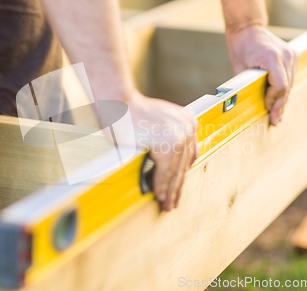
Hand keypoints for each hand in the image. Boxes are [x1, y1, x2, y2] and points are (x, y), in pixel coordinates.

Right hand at [126, 92, 197, 210]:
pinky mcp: (167, 143)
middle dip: (177, 187)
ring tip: (166, 203)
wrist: (118, 102)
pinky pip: (165, 171)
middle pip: (184, 165)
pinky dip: (160, 184)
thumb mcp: (156, 124)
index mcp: (188, 121)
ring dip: (169, 190)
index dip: (182, 174)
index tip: (178, 187)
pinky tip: (158, 194)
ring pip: (175, 171)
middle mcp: (187, 127)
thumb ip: (166, 140)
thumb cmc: (130, 112)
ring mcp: (179, 135)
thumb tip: (168, 166)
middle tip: (173, 202)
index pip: (189, 155)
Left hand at [226, 25, 295, 124]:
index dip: (273, 100)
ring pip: (290, 83)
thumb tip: (249, 105)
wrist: (248, 28)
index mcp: (272, 57)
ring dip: (283, 98)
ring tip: (278, 114)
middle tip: (276, 120)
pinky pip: (290, 76)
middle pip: (286, 86)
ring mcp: (291, 54)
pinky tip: (280, 100)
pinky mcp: (292, 55)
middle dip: (280, 104)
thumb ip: (248, 84)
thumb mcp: (239, 68)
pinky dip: (284, 89)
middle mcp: (286, 55)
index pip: (280, 85)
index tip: (267, 110)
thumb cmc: (241, 47)